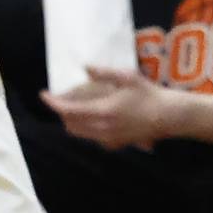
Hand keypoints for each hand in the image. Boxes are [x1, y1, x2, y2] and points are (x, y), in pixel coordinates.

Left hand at [43, 66, 187, 150]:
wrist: (168, 117)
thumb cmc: (148, 94)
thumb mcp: (127, 77)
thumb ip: (104, 73)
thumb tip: (85, 68)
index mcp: (103, 112)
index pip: (69, 111)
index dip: (54, 103)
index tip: (44, 95)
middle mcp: (102, 130)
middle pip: (70, 125)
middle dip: (61, 113)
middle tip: (59, 99)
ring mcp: (109, 140)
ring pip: (80, 133)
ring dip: (72, 121)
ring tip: (73, 106)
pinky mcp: (116, 144)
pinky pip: (92, 137)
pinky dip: (85, 127)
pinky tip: (93, 116)